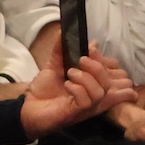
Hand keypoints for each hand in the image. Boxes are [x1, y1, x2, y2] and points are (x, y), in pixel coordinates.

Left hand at [20, 42, 135, 137]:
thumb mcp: (54, 65)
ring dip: (86, 77)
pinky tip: (67, 84)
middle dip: (98, 66)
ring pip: (100, 92)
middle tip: (81, 59)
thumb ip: (60, 50)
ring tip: (70, 73)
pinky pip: (86, 101)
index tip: (92, 48)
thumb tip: (65, 31)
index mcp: (93, 85)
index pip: (116, 76)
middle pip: (111, 83)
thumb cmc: (44, 89)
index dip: (109, 61)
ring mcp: (86, 107)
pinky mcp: (76, 113)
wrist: (28, 107)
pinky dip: (77, 88)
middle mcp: (94, 97)